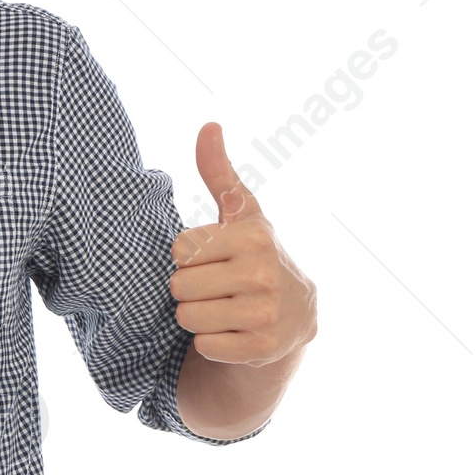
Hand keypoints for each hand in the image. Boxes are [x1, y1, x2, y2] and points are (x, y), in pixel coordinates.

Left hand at [169, 123, 317, 365]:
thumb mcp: (241, 215)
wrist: (295, 316)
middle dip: (190, 289)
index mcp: (253, 237)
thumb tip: (209, 125)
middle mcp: (263, 274)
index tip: (214, 258)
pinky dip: (212, 343)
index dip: (189, 257)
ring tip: (225, 308)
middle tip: (217, 287)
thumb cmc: (253, 256)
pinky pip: (205, 346)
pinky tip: (235, 331)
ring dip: (199, 317)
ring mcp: (265, 314)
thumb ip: (219, 174)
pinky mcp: (262, 349)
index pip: (179, 250)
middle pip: (179, 287)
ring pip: (188, 318)